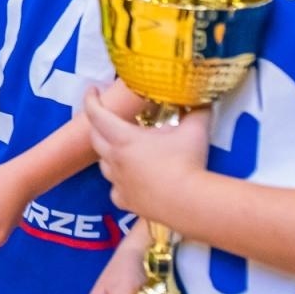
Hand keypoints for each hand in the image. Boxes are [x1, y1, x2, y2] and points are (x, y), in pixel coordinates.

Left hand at [85, 88, 210, 221]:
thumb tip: (203, 97)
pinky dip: (120, 181)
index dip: (91, 99)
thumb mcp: (195, 129)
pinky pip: (116, 188)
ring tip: (123, 148)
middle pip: (94, 138)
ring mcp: (118, 182)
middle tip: (106, 117)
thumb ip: (196, 110)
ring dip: (109, 153)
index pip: (97, 114)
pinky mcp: (124, 201)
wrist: (189, 203)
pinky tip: (132, 180)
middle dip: (97, 124)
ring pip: (104, 164)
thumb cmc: (187, 162)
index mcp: (124, 138)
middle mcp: (115, 159)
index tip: (93, 90)